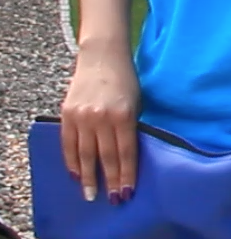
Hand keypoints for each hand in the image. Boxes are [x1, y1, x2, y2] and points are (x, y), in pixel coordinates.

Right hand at [60, 43, 140, 203]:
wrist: (102, 58)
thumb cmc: (126, 81)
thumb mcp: (136, 103)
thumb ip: (130, 128)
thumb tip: (126, 156)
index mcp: (124, 115)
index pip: (125, 152)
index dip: (126, 174)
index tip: (127, 191)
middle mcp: (101, 118)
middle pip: (105, 157)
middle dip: (109, 180)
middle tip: (112, 199)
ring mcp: (82, 117)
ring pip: (84, 155)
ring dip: (88, 177)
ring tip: (91, 194)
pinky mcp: (67, 115)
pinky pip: (68, 144)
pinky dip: (71, 162)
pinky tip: (76, 175)